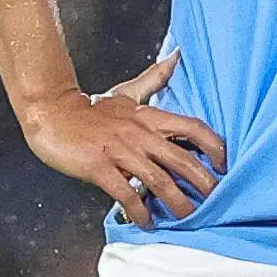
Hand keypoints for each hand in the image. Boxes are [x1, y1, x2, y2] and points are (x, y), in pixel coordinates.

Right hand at [21, 51, 227, 225]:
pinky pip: (126, 192)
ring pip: (159, 180)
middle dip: (203, 182)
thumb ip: (154, 78)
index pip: (192, 127)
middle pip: (182, 159)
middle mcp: (140, 133)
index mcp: (149, 116)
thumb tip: (178, 55)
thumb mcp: (127, 93)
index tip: (225, 164)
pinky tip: (146, 222)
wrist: (51, 114)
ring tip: (188, 218)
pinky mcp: (99, 166)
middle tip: (216, 201)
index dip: (214, 146)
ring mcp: (120, 150)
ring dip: (177, 202)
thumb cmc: (91, 109)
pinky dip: (140, 210)